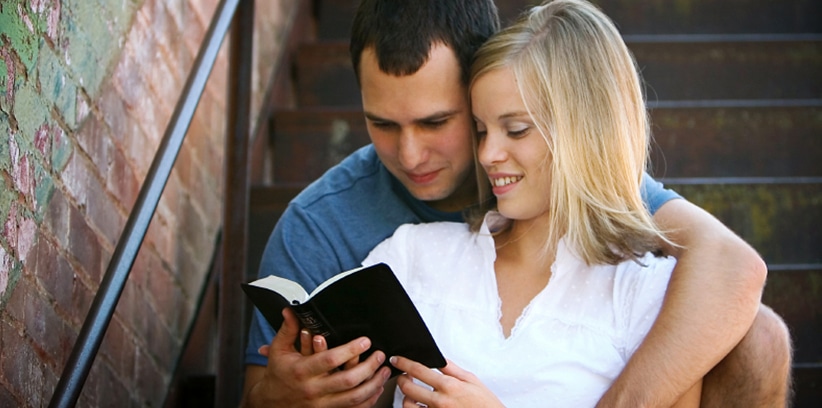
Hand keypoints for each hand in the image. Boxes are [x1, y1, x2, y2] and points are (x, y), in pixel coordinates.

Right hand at [244, 308, 391, 406]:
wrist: (270, 402)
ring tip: (384, 371)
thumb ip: (288, 330)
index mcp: (302, 371)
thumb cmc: (278, 373)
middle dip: (368, 367)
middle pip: (347, 381)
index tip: (365, 341)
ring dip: (373, 384)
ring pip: (354, 398)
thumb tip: (291, 310)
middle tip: (379, 355)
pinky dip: (368, 400)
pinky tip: (376, 389)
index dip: (350, 350)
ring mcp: (322, 404)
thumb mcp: (279, 349)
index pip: (330, 360)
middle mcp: (313, 389)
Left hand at [390, 356, 504, 407]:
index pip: (419, 370)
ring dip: (406, 397)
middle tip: (404, 377)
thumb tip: (438, 359)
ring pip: (408, 405)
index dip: (403, 363)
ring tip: (412, 394)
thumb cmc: (485, 404)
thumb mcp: (472, 381)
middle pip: (408, 388)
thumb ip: (452, 369)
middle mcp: (440, 401)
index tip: (396, 360)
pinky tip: (418, 405)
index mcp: (449, 386)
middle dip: (402, 380)